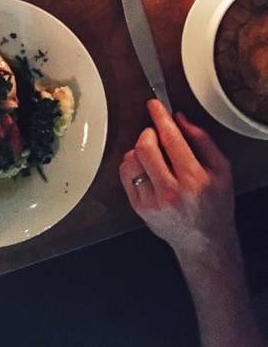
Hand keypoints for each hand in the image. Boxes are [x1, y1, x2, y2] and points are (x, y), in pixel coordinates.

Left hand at [119, 100, 234, 259]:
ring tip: (154, 155)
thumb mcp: (221, 170)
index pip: (171, 139)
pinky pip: (125, 173)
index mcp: (194, 180)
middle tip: (155, 133)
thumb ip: (202, 140)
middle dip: (148, 132)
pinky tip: (146, 167)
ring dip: (139, 149)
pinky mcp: (138, 207)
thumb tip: (179, 118)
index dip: (160, 117)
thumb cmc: (215, 204)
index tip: (154, 105)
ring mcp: (152, 201)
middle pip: (145, 146)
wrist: (204, 241)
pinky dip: (132, 163)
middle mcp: (171, 192)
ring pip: (131, 158)